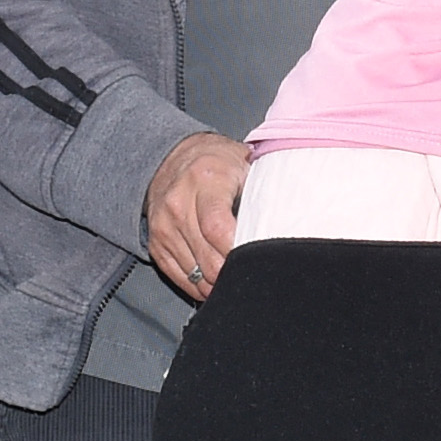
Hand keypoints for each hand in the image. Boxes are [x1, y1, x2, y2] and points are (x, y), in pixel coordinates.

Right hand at [146, 132, 249, 299]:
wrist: (175, 155)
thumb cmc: (218, 162)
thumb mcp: (245, 164)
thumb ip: (262, 192)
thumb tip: (284, 222)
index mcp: (205, 179)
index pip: (217, 227)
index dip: (236, 251)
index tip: (256, 259)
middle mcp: (178, 202)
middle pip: (207, 257)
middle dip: (231, 273)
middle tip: (251, 272)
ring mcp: (164, 225)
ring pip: (194, 272)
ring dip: (217, 283)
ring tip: (236, 276)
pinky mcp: (156, 241)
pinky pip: (177, 275)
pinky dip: (199, 285)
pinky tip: (215, 280)